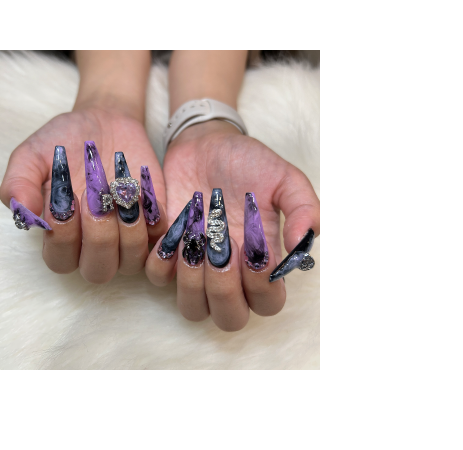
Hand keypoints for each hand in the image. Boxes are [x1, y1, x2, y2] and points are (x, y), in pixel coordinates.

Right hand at [0, 106, 167, 282]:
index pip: (60, 261)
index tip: (65, 201)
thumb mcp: (33, 155)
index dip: (63, 238)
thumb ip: (18, 183)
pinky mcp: (155, 222)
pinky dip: (152, 214)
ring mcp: (127, 238)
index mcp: (62, 239)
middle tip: (96, 199)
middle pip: (98, 270)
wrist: (102, 122)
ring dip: (128, 229)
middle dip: (98, 238)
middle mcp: (95, 246)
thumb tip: (21, 210)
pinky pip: (160, 235)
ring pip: (133, 260)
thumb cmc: (64, 143)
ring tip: (121, 193)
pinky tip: (140, 187)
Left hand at [145, 120, 319, 330]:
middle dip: (225, 291)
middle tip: (223, 250)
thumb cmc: (247, 162)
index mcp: (261, 262)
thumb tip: (300, 245)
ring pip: (192, 308)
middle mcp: (229, 273)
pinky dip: (164, 259)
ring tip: (197, 242)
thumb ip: (304, 209)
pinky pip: (158, 277)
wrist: (205, 143)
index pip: (267, 304)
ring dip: (193, 282)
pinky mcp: (166, 253)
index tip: (256, 252)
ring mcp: (195, 267)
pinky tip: (174, 231)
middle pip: (229, 318)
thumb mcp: (285, 178)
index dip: (263, 289)